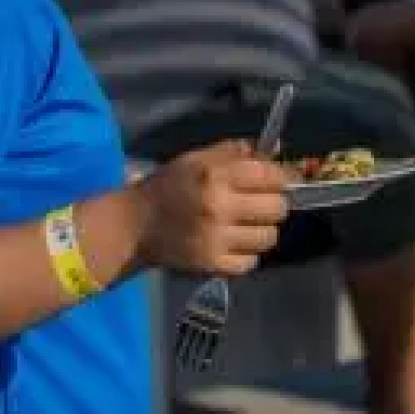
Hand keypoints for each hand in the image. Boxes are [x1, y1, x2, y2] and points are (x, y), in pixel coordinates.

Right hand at [132, 140, 289, 275]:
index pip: (271, 176)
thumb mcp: (196, 159)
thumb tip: (276, 148)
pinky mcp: (212, 265)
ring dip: (263, 230)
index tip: (276, 180)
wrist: (134, 226)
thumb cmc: (168, 186)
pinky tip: (235, 244)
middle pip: (278, 207)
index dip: (280, 177)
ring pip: (269, 237)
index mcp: (215, 176)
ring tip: (248, 225)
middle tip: (262, 203)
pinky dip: (248, 254)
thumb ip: (235, 151)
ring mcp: (217, 239)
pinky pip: (251, 262)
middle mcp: (219, 207)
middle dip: (274, 203)